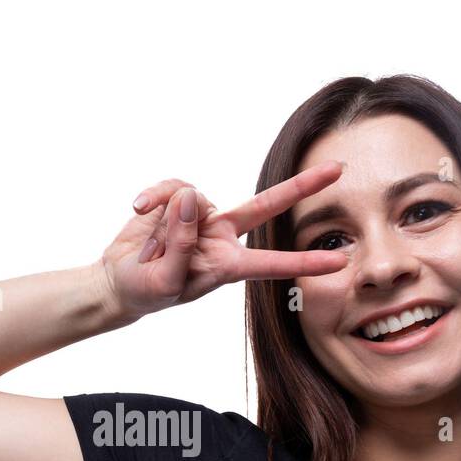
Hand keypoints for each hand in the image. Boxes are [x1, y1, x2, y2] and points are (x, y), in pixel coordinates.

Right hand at [97, 160, 349, 324]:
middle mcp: (222, 236)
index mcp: (227, 266)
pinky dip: (153, 197)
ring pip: (194, 198)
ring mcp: (202, 215)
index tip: (341, 261)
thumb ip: (182, 243)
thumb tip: (190, 198)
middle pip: (267, 206)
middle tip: (339, 169)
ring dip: (165, 225)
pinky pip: (172, 187)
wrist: (118, 280)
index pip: (272, 264)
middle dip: (302, 186)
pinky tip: (138, 210)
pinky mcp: (179, 199)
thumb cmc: (147, 291)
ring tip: (148, 249)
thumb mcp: (166, 280)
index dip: (305, 262)